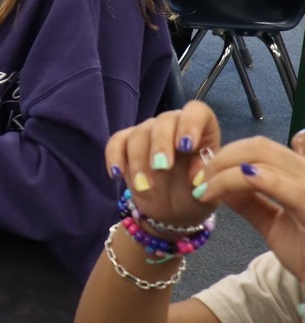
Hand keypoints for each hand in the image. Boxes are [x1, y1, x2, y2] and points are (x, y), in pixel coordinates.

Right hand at [104, 100, 221, 227]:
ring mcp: (147, 133)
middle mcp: (173, 126)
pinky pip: (116, 142)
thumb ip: (205, 179)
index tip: (185, 146)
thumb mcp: (208, 191)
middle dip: (161, 144)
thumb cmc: (195, 195)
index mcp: (201, 131)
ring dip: (139, 161)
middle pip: (164, 121)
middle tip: (161, 168)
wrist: (173, 210)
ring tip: (144, 187)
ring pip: (139, 133)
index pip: (196, 112)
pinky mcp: (126, 144)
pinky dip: (114, 157)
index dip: (190, 124)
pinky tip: (116, 174)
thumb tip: (196, 176)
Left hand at [197, 131, 304, 280]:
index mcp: (301, 174)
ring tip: (205, 189)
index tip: (205, 171)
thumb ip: (250, 200)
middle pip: (259, 146)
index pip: (262, 148)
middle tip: (200, 180)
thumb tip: (218, 181)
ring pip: (261, 159)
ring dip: (224, 170)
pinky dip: (244, 180)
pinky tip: (224, 187)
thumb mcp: (273, 223)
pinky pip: (276, 183)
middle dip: (222, 158)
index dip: (229, 153)